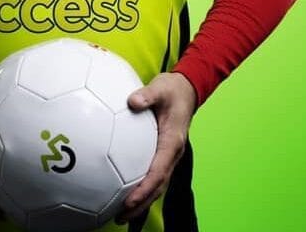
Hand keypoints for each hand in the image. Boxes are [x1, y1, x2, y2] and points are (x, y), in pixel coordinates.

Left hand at [117, 71, 197, 221]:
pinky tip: (123, 194)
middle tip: (120, 217)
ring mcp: (168, 155)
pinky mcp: (162, 153)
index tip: (129, 201)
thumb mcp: (160, 88)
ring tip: (120, 215)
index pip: (159, 171)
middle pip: (158, 186)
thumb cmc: (172, 89)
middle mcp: (172, 153)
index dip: (144, 188)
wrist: (185, 89)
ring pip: (156, 185)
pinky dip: (141, 188)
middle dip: (141, 204)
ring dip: (141, 201)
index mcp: (173, 141)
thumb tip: (132, 101)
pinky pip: (152, 175)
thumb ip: (147, 95)